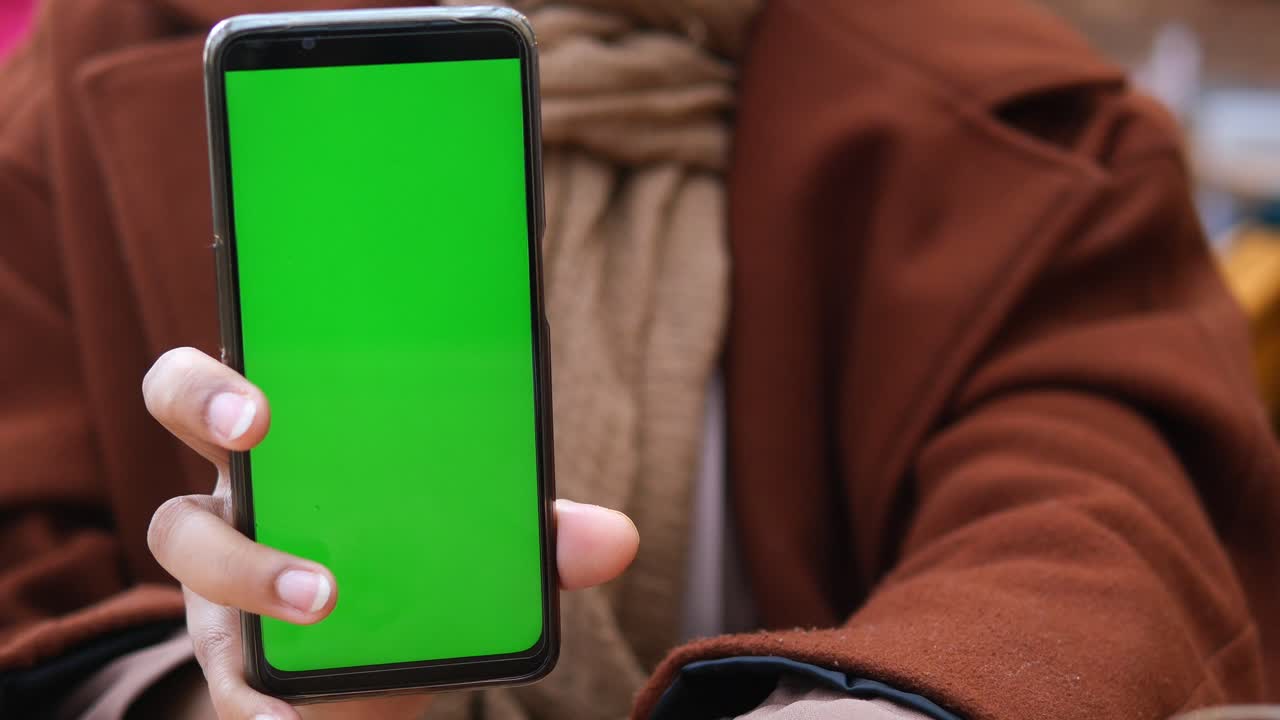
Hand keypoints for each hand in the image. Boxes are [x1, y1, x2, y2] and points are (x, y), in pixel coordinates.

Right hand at [142, 347, 638, 719]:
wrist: (390, 667)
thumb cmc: (420, 569)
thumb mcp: (477, 543)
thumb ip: (536, 535)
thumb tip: (615, 539)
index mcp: (295, 442)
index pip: (226, 378)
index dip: (220, 373)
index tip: (267, 387)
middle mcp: (240, 495)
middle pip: (175, 422)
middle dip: (204, 408)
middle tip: (260, 427)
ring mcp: (223, 576)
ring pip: (191, 551)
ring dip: (255, 568)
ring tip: (325, 596)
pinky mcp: (235, 660)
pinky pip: (226, 675)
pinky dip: (257, 701)